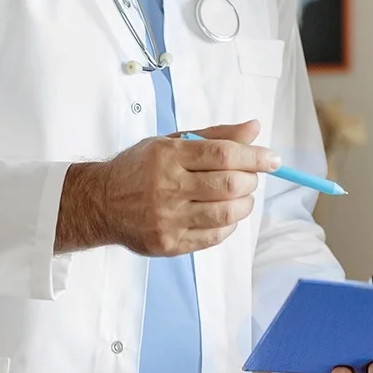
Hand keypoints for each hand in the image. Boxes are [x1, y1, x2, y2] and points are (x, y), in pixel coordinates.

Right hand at [56, 120, 276, 255]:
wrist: (100, 202)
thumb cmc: (140, 168)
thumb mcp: (170, 142)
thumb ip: (215, 136)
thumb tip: (254, 129)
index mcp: (168, 156)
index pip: (222, 155)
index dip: (254, 157)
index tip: (272, 160)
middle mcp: (167, 187)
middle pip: (229, 185)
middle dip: (250, 181)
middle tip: (251, 178)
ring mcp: (167, 218)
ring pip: (226, 214)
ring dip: (244, 204)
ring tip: (241, 197)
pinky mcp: (168, 243)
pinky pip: (214, 237)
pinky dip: (228, 225)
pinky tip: (224, 215)